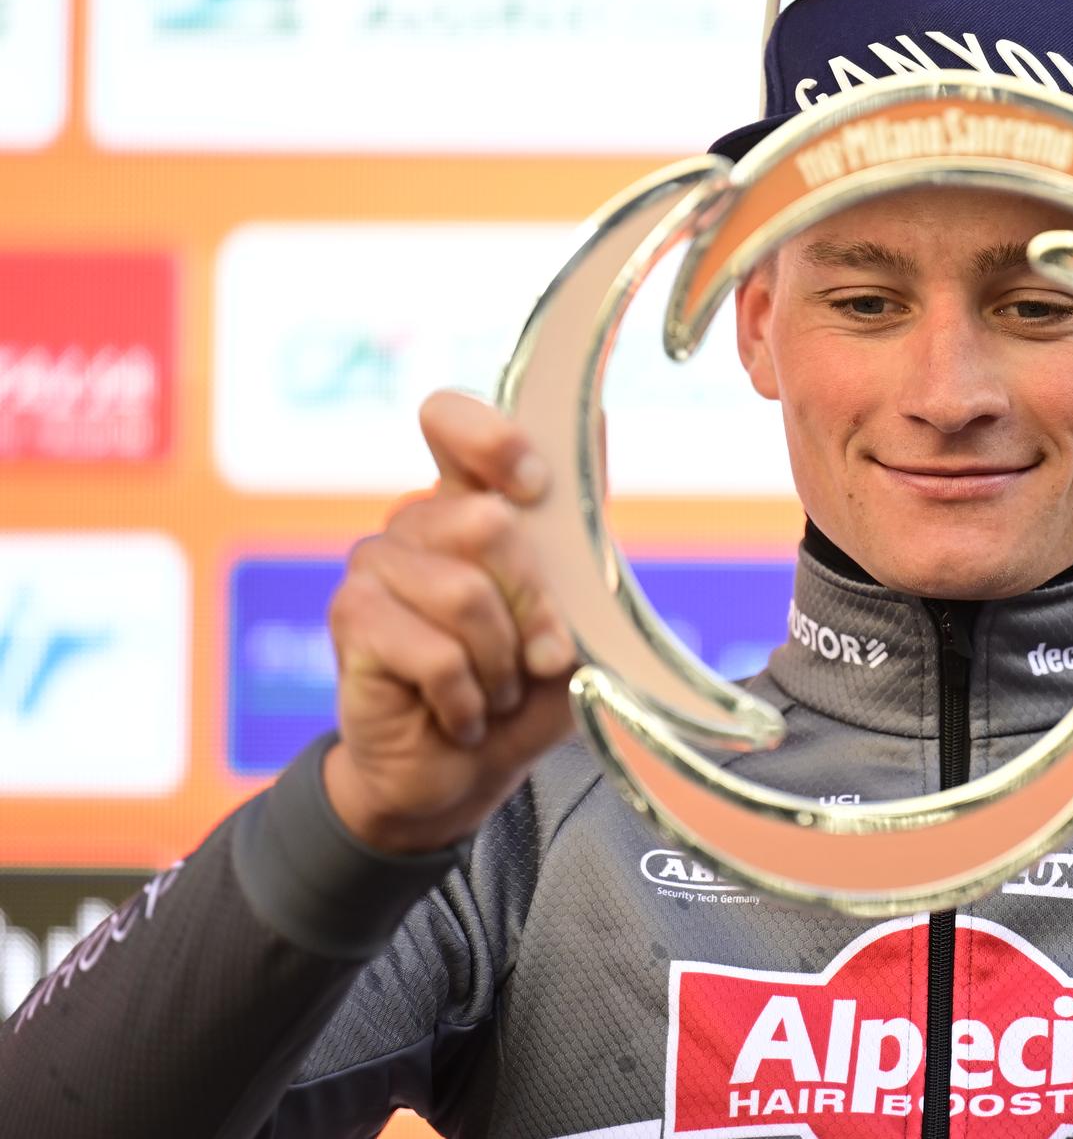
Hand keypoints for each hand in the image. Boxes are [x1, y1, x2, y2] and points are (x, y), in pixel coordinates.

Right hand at [323, 390, 578, 853]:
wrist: (461, 775)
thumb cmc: (521, 690)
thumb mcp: (577, 618)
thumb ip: (581, 534)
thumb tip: (596, 423)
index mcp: (469, 504)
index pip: (451, 422)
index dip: (492, 441)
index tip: (535, 486)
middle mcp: (415, 523)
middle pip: (487, 522)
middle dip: (533, 605)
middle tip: (536, 656)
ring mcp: (374, 566)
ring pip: (465, 594)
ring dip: (500, 664)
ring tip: (493, 690)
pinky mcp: (351, 620)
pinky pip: (436, 653)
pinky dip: (467, 699)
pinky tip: (460, 715)